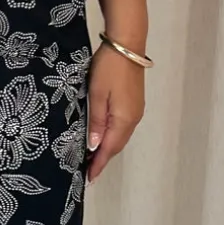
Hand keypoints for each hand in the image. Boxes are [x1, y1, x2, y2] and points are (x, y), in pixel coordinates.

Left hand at [85, 40, 144, 183]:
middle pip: (116, 145)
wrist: (127, 45)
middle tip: (87, 171)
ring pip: (120, 136)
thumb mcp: (96, 94)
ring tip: (92, 158)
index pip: (109, 149)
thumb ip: (95, 121)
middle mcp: (133, 119)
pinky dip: (112, 136)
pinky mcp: (134, 103)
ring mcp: (136, 111)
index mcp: (123, 120)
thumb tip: (94, 146)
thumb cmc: (108, 69)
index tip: (88, 179)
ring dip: (107, 148)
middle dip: (102, 159)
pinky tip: (102, 137)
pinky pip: (122, 127)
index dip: (98, 164)